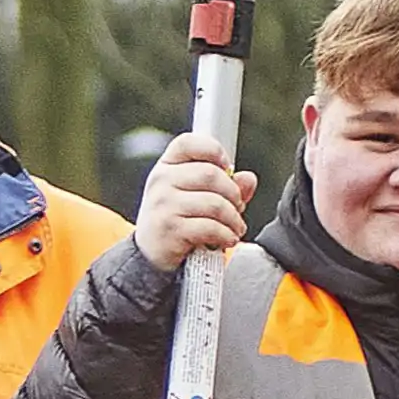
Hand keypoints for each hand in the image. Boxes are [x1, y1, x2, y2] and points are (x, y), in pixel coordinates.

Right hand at [134, 132, 255, 272]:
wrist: (150, 255)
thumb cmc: (177, 221)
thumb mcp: (197, 197)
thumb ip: (226, 185)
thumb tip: (248, 179)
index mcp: (166, 166)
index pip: (188, 143)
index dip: (213, 150)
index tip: (226, 167)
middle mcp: (160, 181)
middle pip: (210, 174)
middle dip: (232, 193)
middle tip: (237, 207)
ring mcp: (162, 204)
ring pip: (214, 203)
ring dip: (233, 218)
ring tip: (235, 227)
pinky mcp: (169, 228)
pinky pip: (210, 226)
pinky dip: (226, 235)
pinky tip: (227, 239)